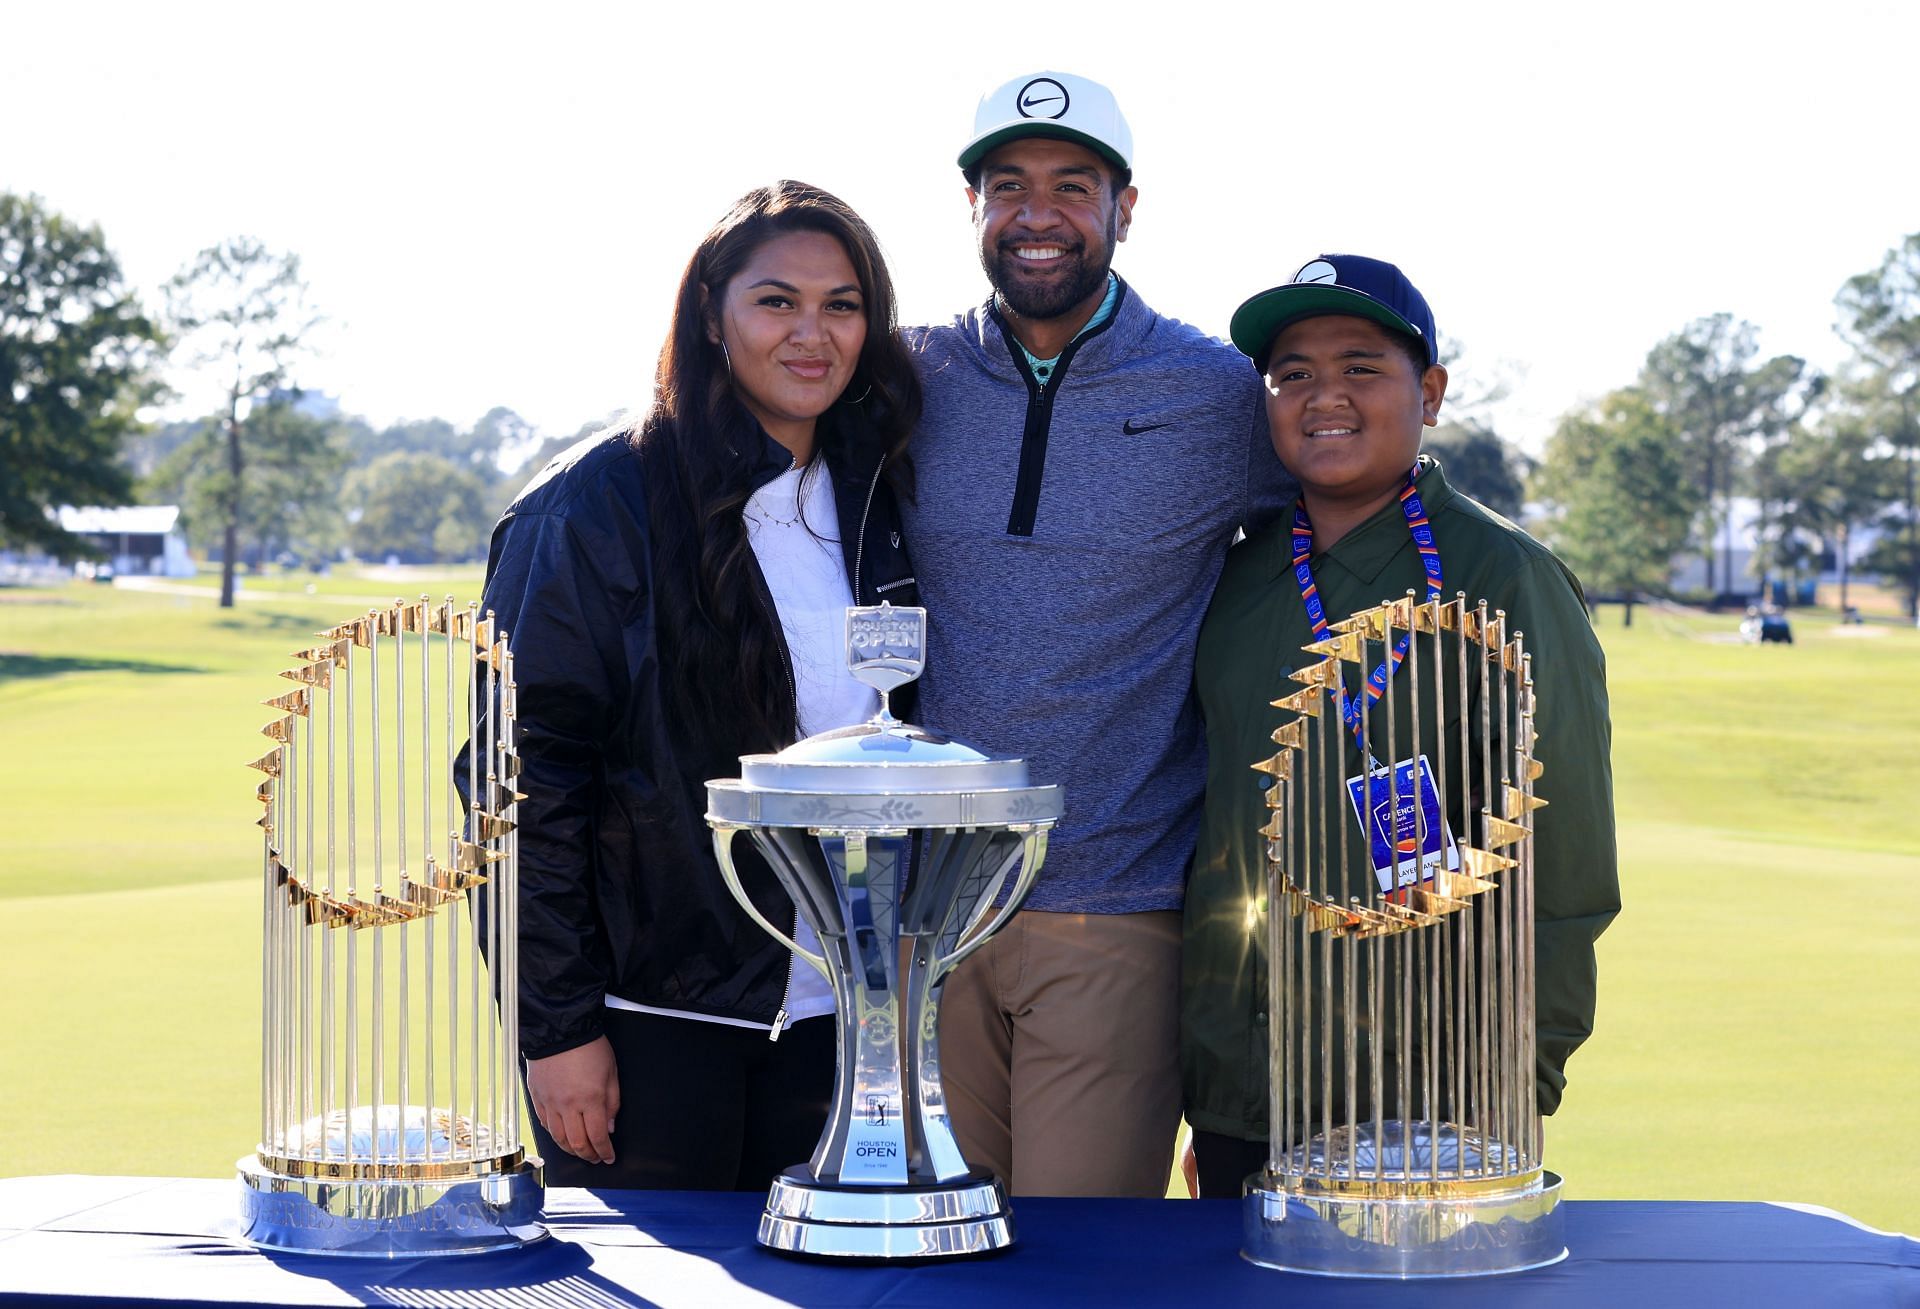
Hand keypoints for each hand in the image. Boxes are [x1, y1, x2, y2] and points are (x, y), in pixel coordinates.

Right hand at [527, 1037, 619, 1164]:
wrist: (560, 1029)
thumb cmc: (589, 1046)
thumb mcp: (611, 1072)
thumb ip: (612, 1102)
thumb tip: (609, 1128)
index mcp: (591, 1098)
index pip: (598, 1136)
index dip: (604, 1151)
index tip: (609, 1157)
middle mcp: (568, 1105)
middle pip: (577, 1143)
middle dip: (588, 1155)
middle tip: (595, 1158)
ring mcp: (550, 1102)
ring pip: (558, 1138)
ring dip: (570, 1150)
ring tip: (580, 1152)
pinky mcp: (537, 1097)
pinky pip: (545, 1124)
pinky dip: (554, 1134)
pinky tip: (562, 1136)